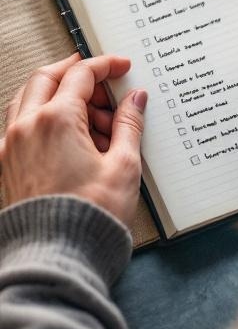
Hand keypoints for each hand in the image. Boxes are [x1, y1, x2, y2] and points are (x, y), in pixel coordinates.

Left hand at [0, 53, 146, 228]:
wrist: (55, 262)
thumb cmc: (87, 220)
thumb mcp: (123, 166)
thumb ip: (129, 125)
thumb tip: (135, 99)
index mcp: (56, 120)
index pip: (81, 75)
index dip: (106, 66)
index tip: (121, 67)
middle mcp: (26, 127)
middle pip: (48, 78)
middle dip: (78, 74)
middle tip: (104, 85)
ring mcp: (10, 147)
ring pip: (28, 99)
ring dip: (58, 96)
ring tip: (91, 120)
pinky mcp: (4, 166)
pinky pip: (20, 126)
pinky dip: (42, 119)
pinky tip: (67, 139)